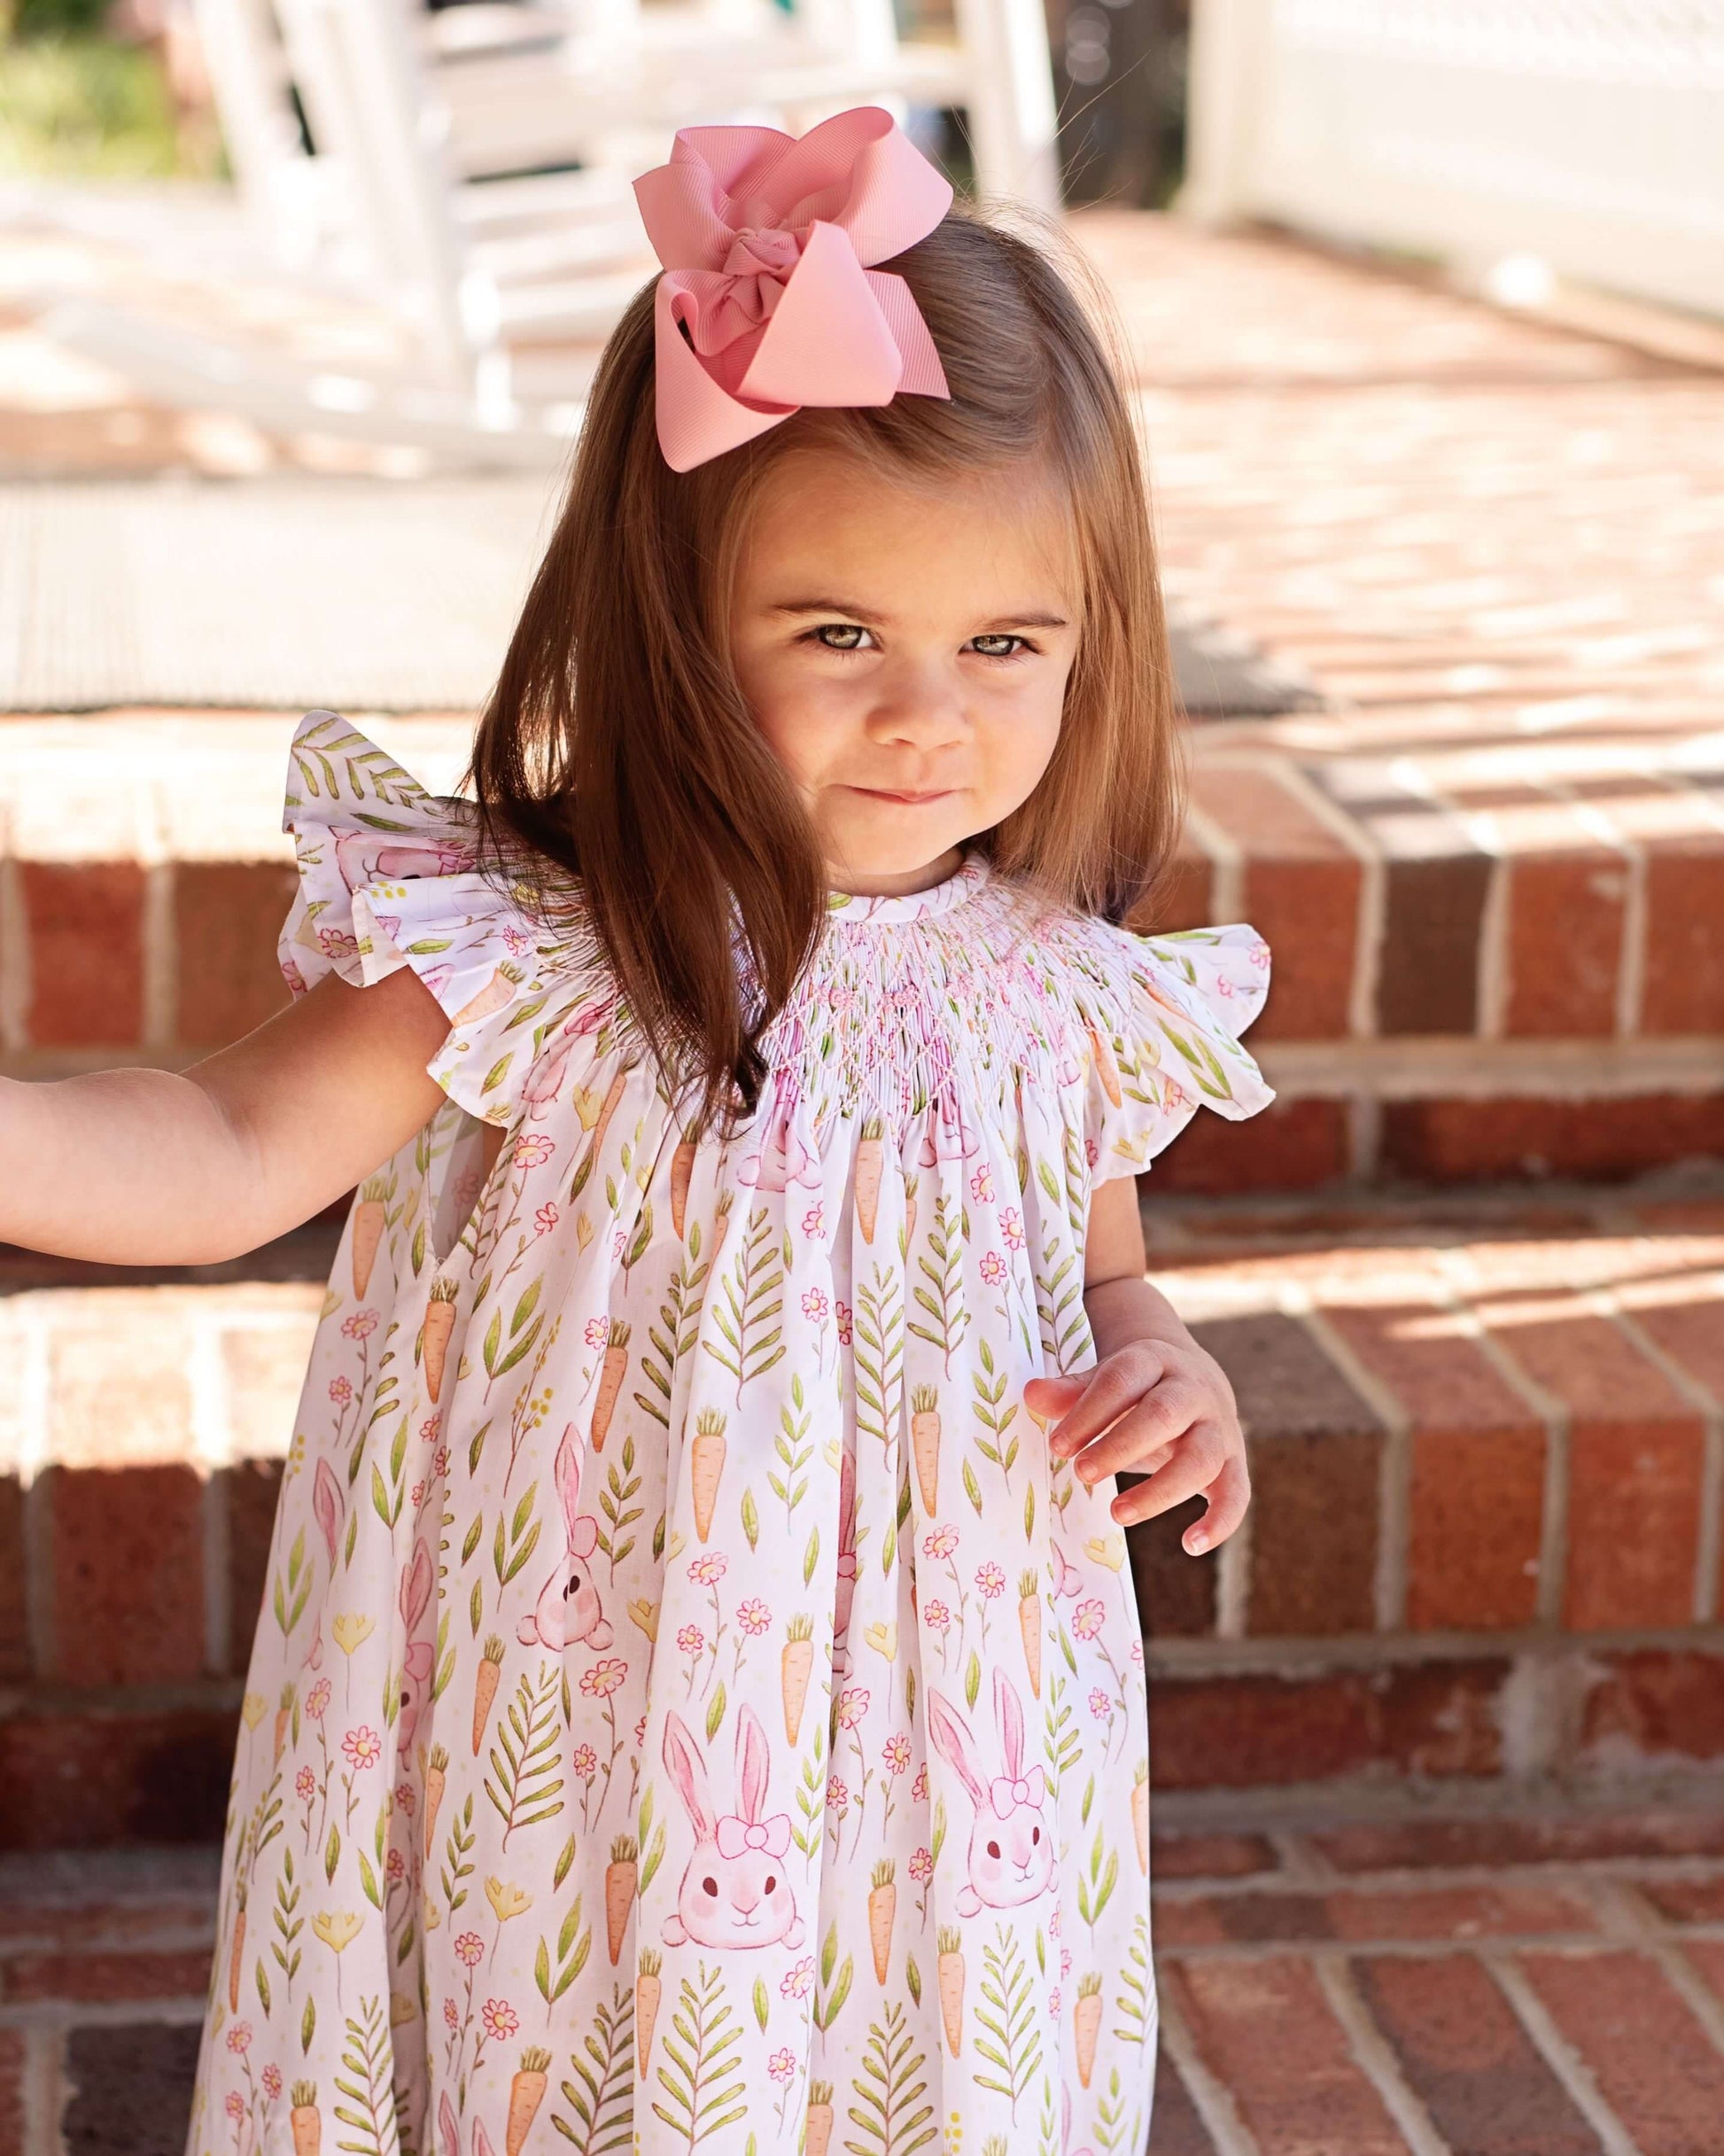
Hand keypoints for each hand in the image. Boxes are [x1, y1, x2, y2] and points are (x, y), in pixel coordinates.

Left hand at [1024, 1339, 1249, 1553]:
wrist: (1194, 1380)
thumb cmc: (1135, 1389)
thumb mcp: (1104, 1381)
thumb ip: (1070, 1392)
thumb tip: (1031, 1395)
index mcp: (1154, 1361)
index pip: (1122, 1380)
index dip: (1090, 1411)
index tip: (1058, 1445)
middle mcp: (1193, 1391)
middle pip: (1164, 1414)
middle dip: (1121, 1446)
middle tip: (1081, 1473)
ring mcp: (1219, 1427)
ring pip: (1200, 1458)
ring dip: (1160, 1490)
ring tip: (1116, 1514)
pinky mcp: (1234, 1462)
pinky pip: (1237, 1493)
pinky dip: (1220, 1521)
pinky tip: (1191, 1545)